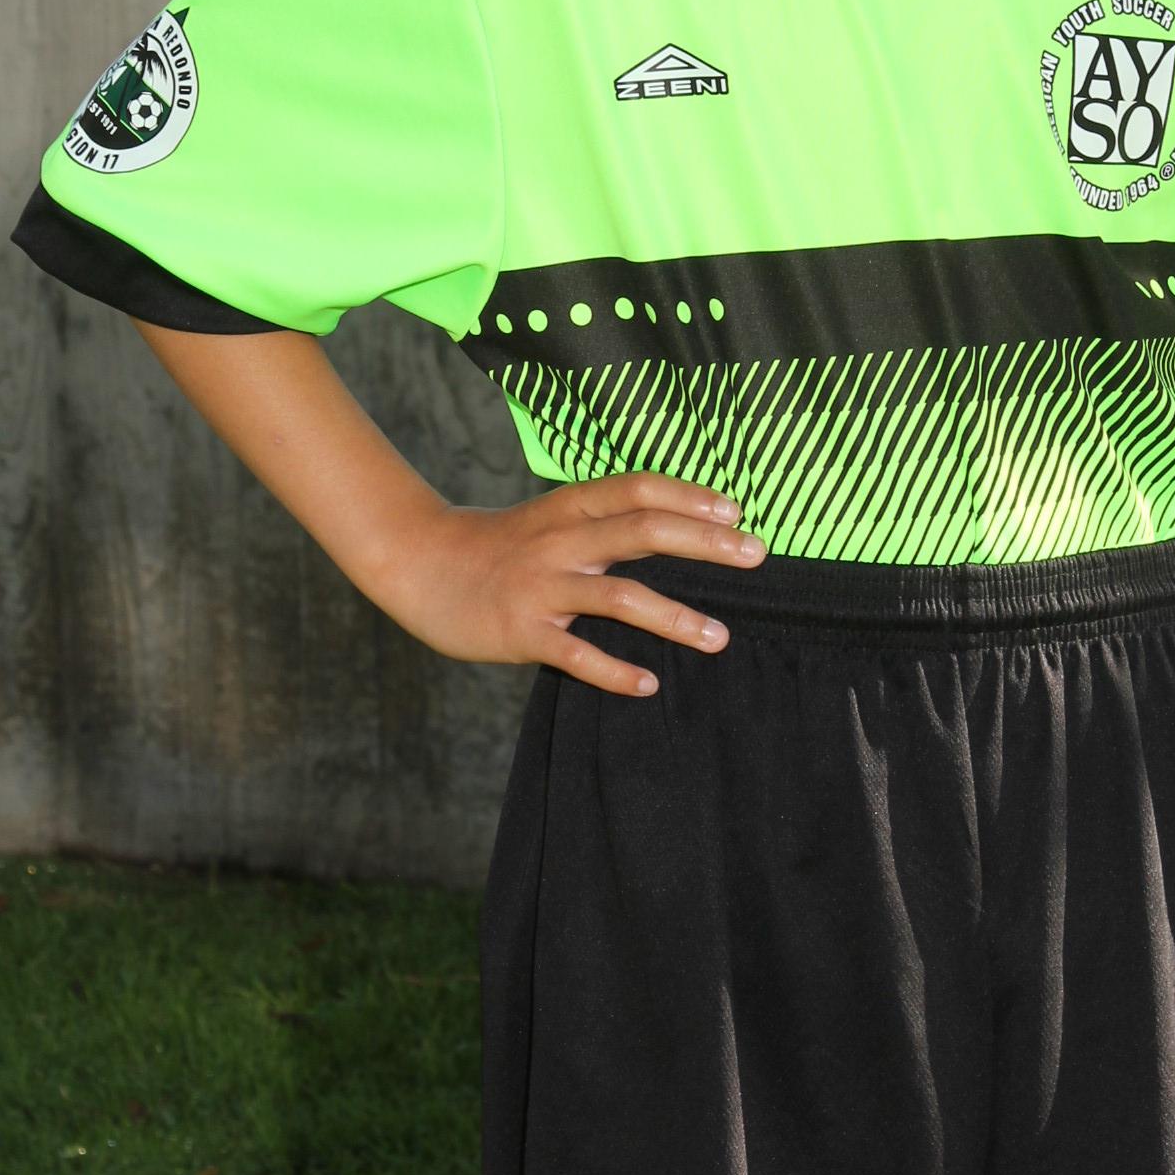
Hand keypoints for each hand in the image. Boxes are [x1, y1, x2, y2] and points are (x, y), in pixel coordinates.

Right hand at [369, 472, 763, 692]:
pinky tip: (648, 685)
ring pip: (619, 597)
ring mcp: (541, 587)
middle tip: (756, 555)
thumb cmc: (499, 546)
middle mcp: (560, 541)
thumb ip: (603, 523)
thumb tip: (677, 527)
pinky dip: (615, 672)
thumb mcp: (551, 519)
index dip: (690, 496)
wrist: (418, 564)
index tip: (738, 510)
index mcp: (569, 507)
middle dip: (705, 543)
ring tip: (719, 638)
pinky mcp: (522, 632)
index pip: (637, 489)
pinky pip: (576, 654)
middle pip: (641, 531)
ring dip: (675, 619)